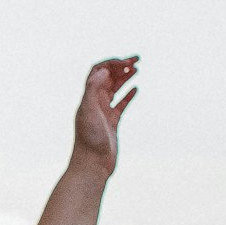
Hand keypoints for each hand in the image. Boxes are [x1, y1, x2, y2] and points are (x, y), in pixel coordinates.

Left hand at [72, 56, 138, 177]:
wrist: (92, 165)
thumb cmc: (88, 140)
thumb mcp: (88, 111)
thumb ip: (92, 90)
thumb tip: (102, 71)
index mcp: (88, 97)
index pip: (98, 71)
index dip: (111, 64)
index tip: (126, 62)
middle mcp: (95, 102)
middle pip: (107, 78)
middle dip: (121, 66)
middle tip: (137, 59)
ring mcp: (104, 112)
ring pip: (115, 89)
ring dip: (125, 77)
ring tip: (137, 69)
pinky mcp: (112, 123)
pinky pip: (121, 105)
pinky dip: (128, 95)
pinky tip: (136, 89)